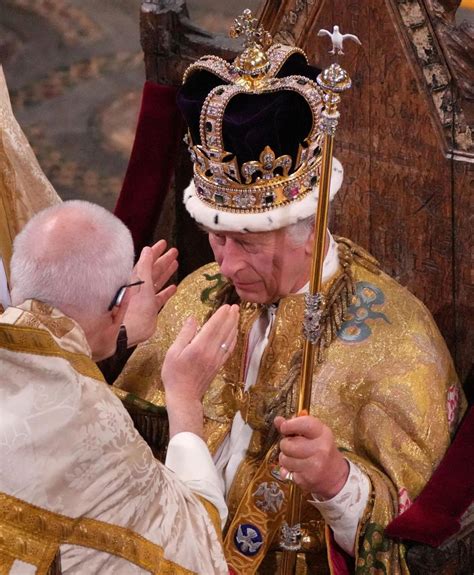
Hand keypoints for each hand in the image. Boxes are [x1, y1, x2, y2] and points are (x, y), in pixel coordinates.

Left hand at [124, 240, 177, 346]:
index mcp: (136, 278)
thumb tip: (147, 249)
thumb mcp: (141, 284)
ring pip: (158, 281)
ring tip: (175, 264)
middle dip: (164, 260)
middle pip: (154, 269)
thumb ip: (144, 267)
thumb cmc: (132, 308)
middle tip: (174, 251)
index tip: (164, 243)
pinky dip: (166, 291)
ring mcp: (145, 297)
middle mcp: (140, 286)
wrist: (127, 331)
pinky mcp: (150, 308)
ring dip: (166, 272)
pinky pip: (160, 296)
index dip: (155, 251)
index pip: (147, 260)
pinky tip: (173, 287)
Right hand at [163, 304, 238, 436]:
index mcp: (199, 347)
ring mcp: (217, 359)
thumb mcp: (173, 352)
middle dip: (231, 317)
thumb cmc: (174, 374)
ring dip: (234, 326)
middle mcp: (211, 352)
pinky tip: (234, 334)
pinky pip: (230, 349)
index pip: (213, 326)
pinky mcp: (219, 365)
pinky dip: (234, 339)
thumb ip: (184, 334)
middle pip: (224, 331)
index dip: (221, 315)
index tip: (226, 306)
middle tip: (236, 307)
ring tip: (237, 316)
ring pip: (229, 339)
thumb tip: (192, 319)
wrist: (184, 396)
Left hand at [274, 415, 348, 499]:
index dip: (290, 425)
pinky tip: (298, 468)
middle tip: (291, 446)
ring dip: (285, 459)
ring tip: (295, 458)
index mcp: (322, 433)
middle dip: (285, 445)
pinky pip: (286, 472)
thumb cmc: (321, 449)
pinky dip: (287, 471)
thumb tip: (278, 420)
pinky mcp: (307, 479)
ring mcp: (315, 465)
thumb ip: (294, 426)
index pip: (304, 424)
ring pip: (284, 459)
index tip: (284, 427)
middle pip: (289, 444)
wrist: (335, 475)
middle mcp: (321, 448)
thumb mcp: (312, 434)